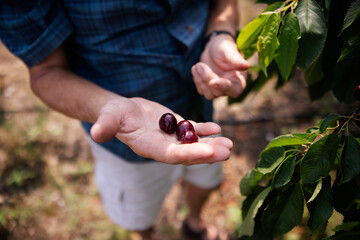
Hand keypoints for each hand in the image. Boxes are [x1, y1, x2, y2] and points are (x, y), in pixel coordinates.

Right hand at [90, 97, 232, 164]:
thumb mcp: (109, 116)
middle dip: (207, 153)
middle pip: (187, 153)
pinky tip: (218, 128)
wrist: (121, 111)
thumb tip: (95, 133)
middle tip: (228, 151)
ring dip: (211, 144)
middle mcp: (162, 147)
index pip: (171, 155)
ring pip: (193, 143)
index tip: (209, 152)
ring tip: (230, 144)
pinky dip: (205, 130)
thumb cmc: (113, 113)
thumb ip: (105, 126)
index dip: (189, 154)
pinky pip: (192, 130)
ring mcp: (170, 138)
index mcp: (148, 147)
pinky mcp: (175, 127)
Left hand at [192, 34, 248, 99]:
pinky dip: (197, 80)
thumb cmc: (224, 47)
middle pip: (218, 92)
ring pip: (209, 94)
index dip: (224, 87)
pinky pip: (201, 91)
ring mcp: (218, 89)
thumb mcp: (229, 51)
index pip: (234, 90)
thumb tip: (246, 65)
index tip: (213, 82)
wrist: (213, 48)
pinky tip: (195, 69)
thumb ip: (236, 60)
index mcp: (239, 80)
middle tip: (200, 65)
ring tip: (198, 65)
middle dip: (207, 78)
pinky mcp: (208, 89)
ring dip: (201, 81)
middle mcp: (230, 88)